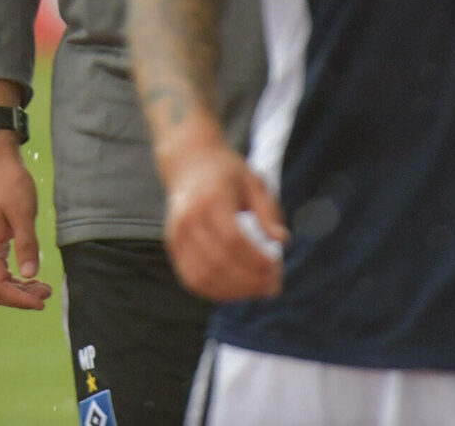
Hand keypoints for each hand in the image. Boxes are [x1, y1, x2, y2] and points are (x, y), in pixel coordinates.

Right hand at [0, 141, 50, 310]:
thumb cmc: (11, 183)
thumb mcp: (24, 212)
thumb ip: (27, 244)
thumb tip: (31, 275)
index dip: (19, 300)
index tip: (42, 301)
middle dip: (19, 298)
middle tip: (46, 292)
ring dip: (17, 291)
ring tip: (43, 287)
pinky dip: (12, 280)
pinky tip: (30, 276)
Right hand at [159, 136, 284, 302]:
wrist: (189, 162)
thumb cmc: (227, 174)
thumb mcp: (254, 182)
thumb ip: (268, 211)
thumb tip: (281, 241)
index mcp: (209, 199)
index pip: (233, 239)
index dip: (256, 260)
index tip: (278, 267)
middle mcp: (188, 218)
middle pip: (219, 262)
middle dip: (250, 280)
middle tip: (274, 284)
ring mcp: (176, 234)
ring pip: (204, 276)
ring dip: (235, 291)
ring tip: (258, 289)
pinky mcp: (173, 247)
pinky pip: (193, 279)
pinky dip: (217, 291)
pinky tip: (238, 289)